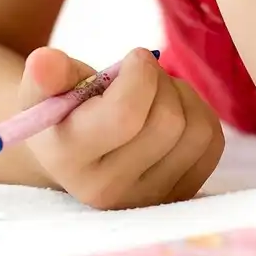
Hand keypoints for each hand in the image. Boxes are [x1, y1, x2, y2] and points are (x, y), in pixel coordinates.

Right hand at [17, 47, 223, 209]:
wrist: (76, 154)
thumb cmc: (62, 112)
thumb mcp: (43, 90)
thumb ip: (46, 74)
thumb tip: (45, 61)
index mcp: (70, 161)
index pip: (125, 115)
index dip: (140, 74)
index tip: (133, 57)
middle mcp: (109, 190)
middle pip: (167, 121)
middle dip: (159, 80)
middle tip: (141, 72)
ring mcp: (148, 198)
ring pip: (196, 130)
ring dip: (180, 95)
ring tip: (153, 92)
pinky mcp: (180, 195)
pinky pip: (212, 142)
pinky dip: (198, 113)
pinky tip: (170, 111)